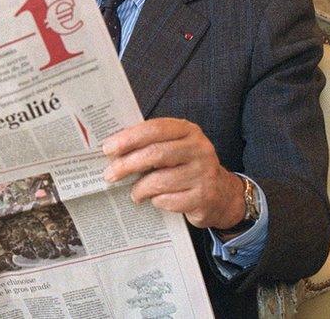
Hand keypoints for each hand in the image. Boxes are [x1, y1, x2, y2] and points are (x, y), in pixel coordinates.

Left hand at [102, 118, 245, 229]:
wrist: (222, 194)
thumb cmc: (186, 167)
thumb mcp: (174, 148)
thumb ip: (150, 144)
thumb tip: (113, 150)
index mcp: (188, 131)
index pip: (154, 129)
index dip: (128, 138)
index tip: (108, 148)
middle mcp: (199, 148)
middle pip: (155, 154)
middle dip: (127, 165)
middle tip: (109, 174)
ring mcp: (204, 173)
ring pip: (160, 181)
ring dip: (140, 189)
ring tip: (134, 193)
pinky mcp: (204, 197)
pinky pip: (169, 201)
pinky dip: (157, 202)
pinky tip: (155, 200)